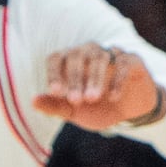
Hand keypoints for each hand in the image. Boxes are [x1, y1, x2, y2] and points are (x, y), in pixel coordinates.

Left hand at [33, 44, 161, 131]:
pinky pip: (123, 63)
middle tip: (75, 100)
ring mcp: (112, 54)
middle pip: (78, 55)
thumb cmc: (97, 108)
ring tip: (92, 99)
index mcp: (71, 63)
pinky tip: (113, 97)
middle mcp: (90, 53)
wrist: (129, 113)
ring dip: (94, 78)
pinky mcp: (132, 61)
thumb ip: (55, 106)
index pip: (57, 58)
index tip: (55, 92)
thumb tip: (33, 100)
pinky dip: (117, 79)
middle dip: (75, 78)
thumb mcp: (74, 111)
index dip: (54, 73)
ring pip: (100, 57)